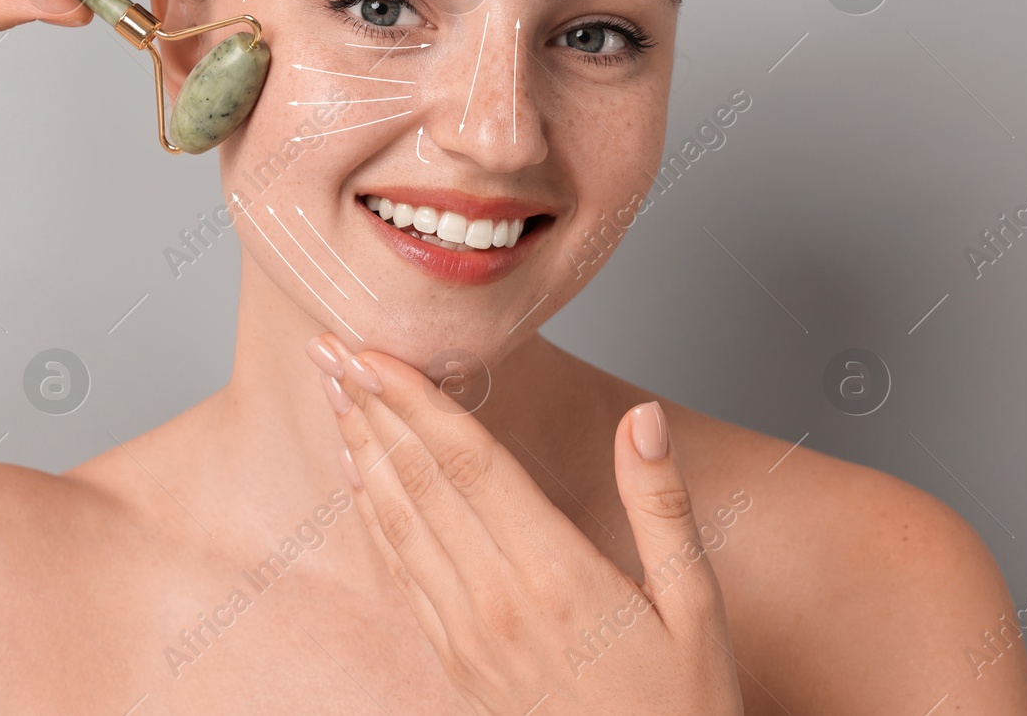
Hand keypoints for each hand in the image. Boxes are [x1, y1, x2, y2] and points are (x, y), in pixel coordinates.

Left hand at [307, 335, 744, 714]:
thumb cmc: (680, 705)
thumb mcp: (696, 607)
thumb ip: (662, 507)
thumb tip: (643, 421)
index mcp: (556, 573)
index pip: (468, 460)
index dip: (415, 399)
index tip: (374, 351)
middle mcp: (497, 597)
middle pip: (418, 478)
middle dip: (369, 405)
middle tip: (329, 347)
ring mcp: (468, 631)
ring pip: (398, 518)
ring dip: (361, 447)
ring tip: (331, 391)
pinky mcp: (456, 657)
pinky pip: (401, 570)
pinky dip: (371, 512)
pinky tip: (357, 474)